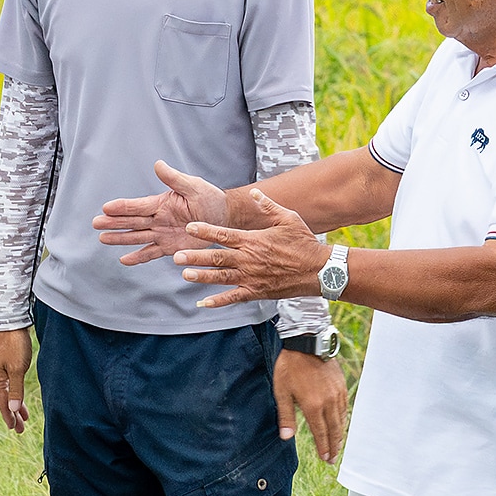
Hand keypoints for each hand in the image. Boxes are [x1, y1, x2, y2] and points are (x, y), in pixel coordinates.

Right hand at [0, 328, 32, 432]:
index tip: (15, 429)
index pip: (3, 402)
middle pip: (4, 399)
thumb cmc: (15, 344)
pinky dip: (15, 393)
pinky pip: (9, 383)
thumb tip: (13, 408)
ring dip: (15, 404)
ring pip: (7, 391)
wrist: (12, 321)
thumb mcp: (17, 368)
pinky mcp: (4, 363)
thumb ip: (16, 389)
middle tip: (21, 429)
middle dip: (13, 414)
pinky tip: (19, 398)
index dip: (9, 416)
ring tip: (23, 417)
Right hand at [95, 160, 231, 265]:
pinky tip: (124, 260)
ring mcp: (162, 233)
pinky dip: (138, 257)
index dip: (122, 207)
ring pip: (137, 237)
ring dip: (120, 239)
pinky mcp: (169, 247)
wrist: (223, 217)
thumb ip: (174, 178)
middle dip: (114, 223)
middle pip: (132, 221)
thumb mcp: (193, 186)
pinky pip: (151, 252)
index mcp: (162, 203)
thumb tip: (158, 164)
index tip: (106, 208)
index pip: (138, 206)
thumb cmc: (209, 198)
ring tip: (103, 239)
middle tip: (95, 223)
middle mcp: (158, 218)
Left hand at [174, 189, 328, 307]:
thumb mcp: (288, 218)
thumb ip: (268, 206)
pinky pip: (234, 297)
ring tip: (185, 275)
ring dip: (201, 276)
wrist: (319, 271)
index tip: (189, 227)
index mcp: (253, 240)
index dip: (205, 230)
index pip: (223, 234)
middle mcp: (248, 259)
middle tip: (176, 256)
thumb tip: (255, 192)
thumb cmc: (303, 242)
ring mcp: (251, 277)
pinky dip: (218, 301)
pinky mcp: (257, 291)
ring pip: (221, 277)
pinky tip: (203, 303)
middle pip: (217, 257)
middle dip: (195, 256)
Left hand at [275, 348, 346, 464]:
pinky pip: (345, 407)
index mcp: (313, 406)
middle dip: (334, 446)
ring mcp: (337, 393)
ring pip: (341, 419)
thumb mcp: (282, 391)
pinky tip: (341, 423)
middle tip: (333, 459)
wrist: (307, 342)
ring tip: (338, 445)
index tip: (325, 458)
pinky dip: (343, 418)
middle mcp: (328, 402)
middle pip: (333, 430)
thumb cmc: (290, 366)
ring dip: (340, 434)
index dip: (323, 448)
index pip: (320, 433)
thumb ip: (286, 415)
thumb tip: (286, 437)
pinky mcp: (341, 385)